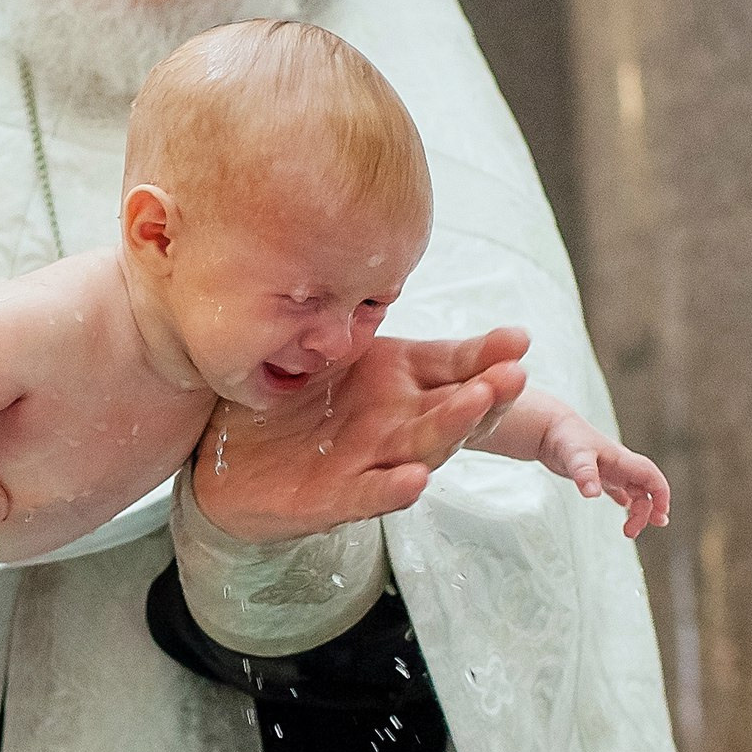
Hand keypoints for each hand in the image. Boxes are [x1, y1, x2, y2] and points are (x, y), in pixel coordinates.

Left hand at [192, 327, 530, 543]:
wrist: (230, 458)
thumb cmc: (292, 398)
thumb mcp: (334, 348)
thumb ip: (363, 316)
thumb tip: (379, 254)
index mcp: (402, 384)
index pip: (457, 367)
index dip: (490, 355)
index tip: (521, 340)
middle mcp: (396, 423)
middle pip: (453, 410)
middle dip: (487, 393)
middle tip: (513, 374)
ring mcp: (370, 461)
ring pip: (422, 447)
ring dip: (452, 428)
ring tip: (478, 403)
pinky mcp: (335, 497)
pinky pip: (369, 494)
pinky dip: (392, 489)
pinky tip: (416, 479)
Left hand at [543, 414, 671, 536]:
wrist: (548, 428)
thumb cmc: (564, 438)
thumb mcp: (575, 456)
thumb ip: (585, 474)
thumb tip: (593, 495)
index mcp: (622, 461)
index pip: (652, 478)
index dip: (661, 495)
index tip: (660, 515)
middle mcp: (620, 465)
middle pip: (645, 491)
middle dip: (646, 512)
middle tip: (631, 533)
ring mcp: (610, 469)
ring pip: (635, 492)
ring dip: (638, 510)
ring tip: (629, 531)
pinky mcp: (598, 474)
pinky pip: (619, 489)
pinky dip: (626, 500)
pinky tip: (625, 508)